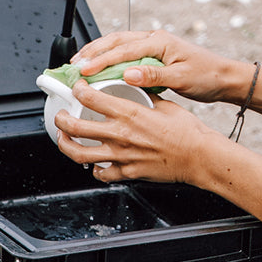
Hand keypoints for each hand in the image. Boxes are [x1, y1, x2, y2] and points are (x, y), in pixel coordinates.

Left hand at [53, 82, 218, 184]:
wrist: (200, 157)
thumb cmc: (188, 132)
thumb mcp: (165, 104)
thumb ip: (145, 97)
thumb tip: (136, 88)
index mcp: (129, 113)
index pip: (90, 97)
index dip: (78, 90)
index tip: (77, 88)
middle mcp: (120, 135)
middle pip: (75, 126)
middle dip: (61, 119)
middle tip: (61, 115)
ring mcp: (121, 156)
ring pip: (79, 153)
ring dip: (65, 144)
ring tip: (63, 138)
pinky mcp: (127, 173)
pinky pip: (101, 173)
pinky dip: (94, 169)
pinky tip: (94, 164)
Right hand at [72, 30, 249, 105]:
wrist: (224, 78)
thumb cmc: (207, 76)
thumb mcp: (181, 78)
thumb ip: (154, 76)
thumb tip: (127, 74)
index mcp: (160, 42)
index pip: (123, 50)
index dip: (101, 60)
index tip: (84, 70)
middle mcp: (155, 40)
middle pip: (115, 41)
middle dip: (92, 51)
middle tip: (73, 65)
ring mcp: (154, 47)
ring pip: (119, 45)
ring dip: (99, 53)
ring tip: (80, 63)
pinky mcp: (154, 57)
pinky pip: (127, 54)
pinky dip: (110, 59)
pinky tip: (101, 69)